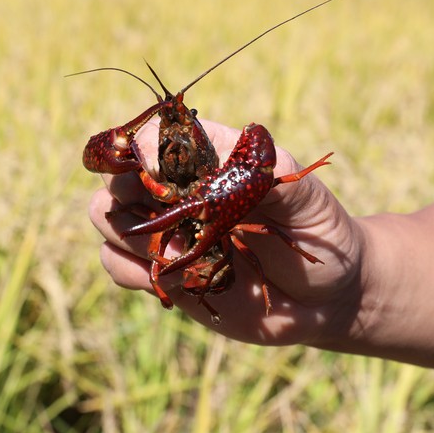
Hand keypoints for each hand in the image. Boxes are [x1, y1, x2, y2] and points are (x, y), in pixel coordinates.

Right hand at [89, 118, 362, 346]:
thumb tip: (237, 152)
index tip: (151, 170)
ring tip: (172, 255)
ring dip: (127, 234)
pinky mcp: (163, 271)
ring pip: (107, 218)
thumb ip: (272, 176)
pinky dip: (129, 269)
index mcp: (211, 157)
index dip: (144, 149)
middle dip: (123, 190)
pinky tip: (164, 277)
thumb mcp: (307, 200)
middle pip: (119, 175)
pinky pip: (117, 263)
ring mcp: (168, 230)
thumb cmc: (319, 232)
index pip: (159, 137)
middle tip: (157, 214)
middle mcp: (180, 190)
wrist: (326, 295)